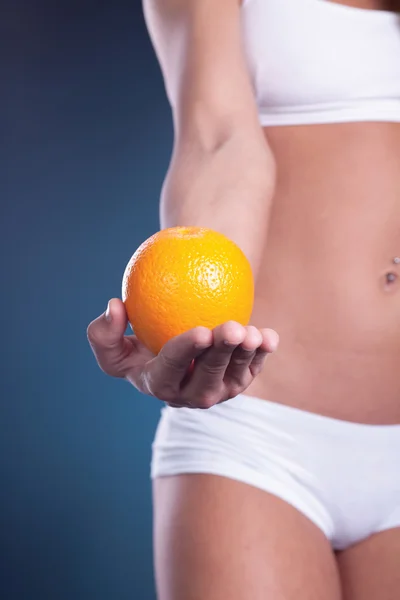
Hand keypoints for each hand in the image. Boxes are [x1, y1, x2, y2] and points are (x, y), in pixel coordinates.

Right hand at [87, 298, 278, 408]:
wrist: (170, 344)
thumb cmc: (138, 341)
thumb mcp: (111, 343)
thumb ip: (103, 332)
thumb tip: (116, 306)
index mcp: (159, 385)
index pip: (171, 370)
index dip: (185, 353)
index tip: (199, 331)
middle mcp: (190, 395)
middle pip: (207, 379)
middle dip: (221, 356)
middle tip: (230, 328)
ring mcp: (217, 391)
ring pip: (235, 377)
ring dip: (246, 355)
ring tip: (254, 333)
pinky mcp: (237, 382)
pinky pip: (253, 369)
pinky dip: (263, 354)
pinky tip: (270, 336)